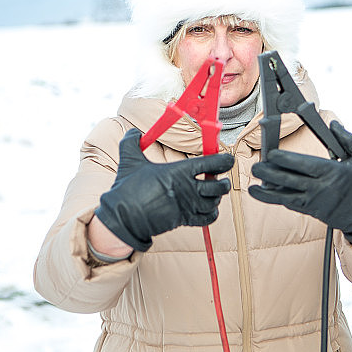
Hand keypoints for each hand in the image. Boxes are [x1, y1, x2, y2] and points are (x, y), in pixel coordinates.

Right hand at [95, 128, 234, 251]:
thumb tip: (133, 132)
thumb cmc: (127, 189)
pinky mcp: (184, 220)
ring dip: (217, 197)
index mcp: (178, 171)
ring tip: (212, 191)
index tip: (227, 159)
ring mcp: (187, 206)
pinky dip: (212, 213)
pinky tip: (206, 207)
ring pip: (215, 202)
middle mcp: (187, 189)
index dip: (224, 160)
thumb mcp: (129, 160)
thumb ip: (132, 142)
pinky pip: (208, 219)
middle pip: (219, 185)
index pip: (212, 164)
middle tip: (219, 177)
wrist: (123, 217)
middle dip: (224, 181)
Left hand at [249, 121, 351, 245]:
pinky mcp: (311, 211)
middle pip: (289, 181)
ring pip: (285, 197)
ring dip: (267, 192)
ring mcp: (314, 202)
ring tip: (254, 185)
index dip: (285, 160)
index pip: (303, 165)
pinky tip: (265, 193)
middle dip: (270, 174)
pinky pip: (290, 204)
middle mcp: (320, 188)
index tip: (272, 153)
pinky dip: (277, 199)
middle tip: (255, 167)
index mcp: (332, 172)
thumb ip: (347, 139)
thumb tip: (333, 124)